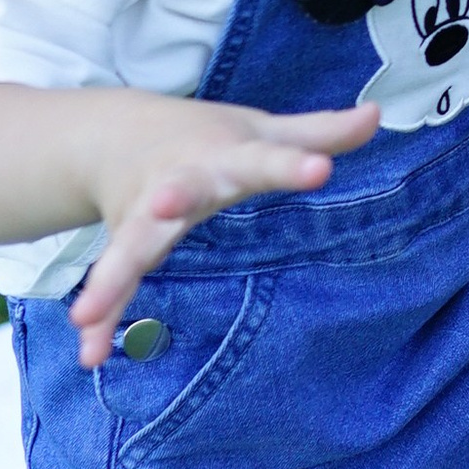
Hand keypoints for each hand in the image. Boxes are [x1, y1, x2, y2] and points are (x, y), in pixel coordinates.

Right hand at [68, 96, 379, 367]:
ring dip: (112, 276)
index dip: (293, 163)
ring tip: (91, 312)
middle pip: (178, 192)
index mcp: (225, 156)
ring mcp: (144, 216)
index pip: (266, 158)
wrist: (114, 134)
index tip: (320, 167)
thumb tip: (377, 115)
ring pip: (130, 246)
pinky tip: (92, 353)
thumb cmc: (207, 136)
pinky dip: (102, 316)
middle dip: (172, 198)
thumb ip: (320, 131)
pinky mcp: (123, 244)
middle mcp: (180, 184)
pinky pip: (114, 282)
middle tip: (164, 204)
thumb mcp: (264, 129)